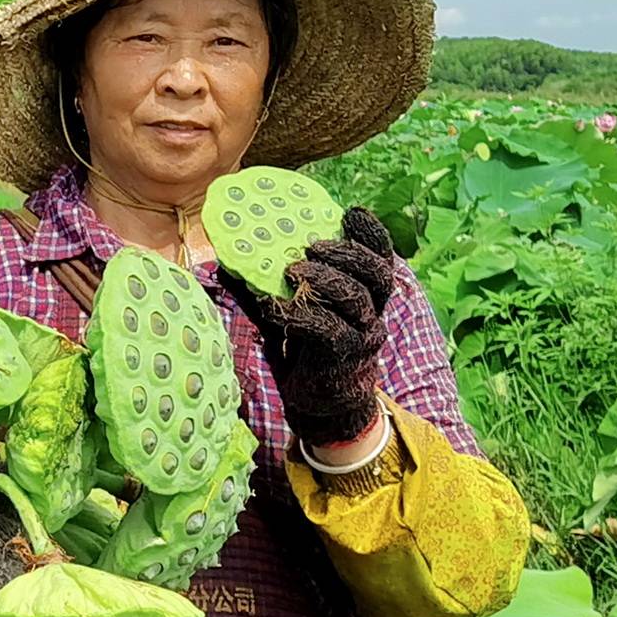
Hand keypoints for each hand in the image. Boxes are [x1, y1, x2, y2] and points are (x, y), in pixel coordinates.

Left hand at [245, 205, 399, 451]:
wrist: (323, 404)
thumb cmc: (309, 349)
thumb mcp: (301, 309)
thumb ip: (282, 284)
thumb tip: (233, 258)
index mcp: (368, 296)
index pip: (382, 259)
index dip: (371, 234)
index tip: (351, 212)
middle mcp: (374, 313)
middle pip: (377, 274)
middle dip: (347, 253)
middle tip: (314, 245)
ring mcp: (363, 336)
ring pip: (355, 299)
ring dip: (324, 279)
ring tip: (293, 270)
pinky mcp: (343, 357)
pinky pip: (328, 330)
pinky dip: (300, 315)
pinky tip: (275, 308)